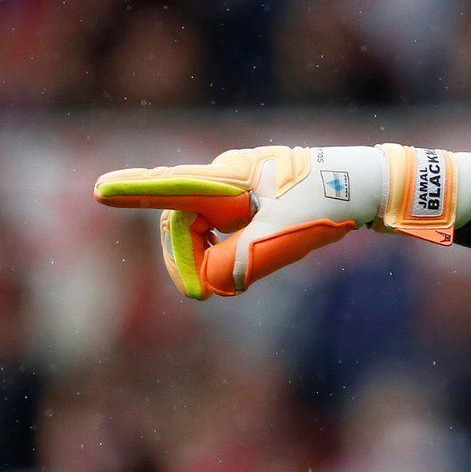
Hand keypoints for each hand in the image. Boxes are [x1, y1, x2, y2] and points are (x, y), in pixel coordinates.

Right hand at [93, 145, 391, 298]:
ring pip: (203, 229)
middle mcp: (227, 176)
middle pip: (184, 221)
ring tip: (236, 279)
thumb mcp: (283, 238)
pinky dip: (230, 253)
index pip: (175, 187)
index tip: (100, 191)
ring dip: (212, 258)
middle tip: (199, 295)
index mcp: (232, 176)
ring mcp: (238, 188)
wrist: (368, 186)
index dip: (135, 192)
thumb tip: (211, 281)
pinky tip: (245, 267)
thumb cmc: (328, 201)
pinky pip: (224, 231)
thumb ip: (240, 262)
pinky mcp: (251, 201)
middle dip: (186, 258)